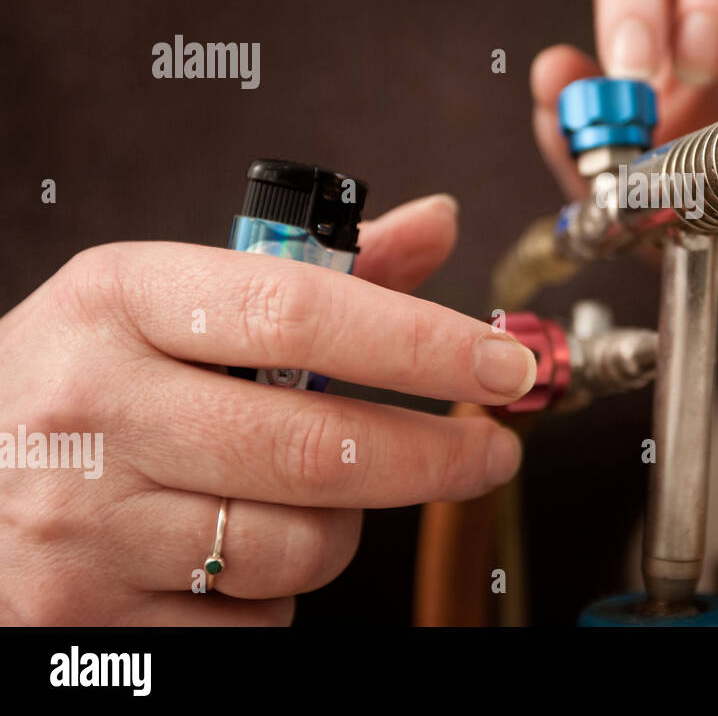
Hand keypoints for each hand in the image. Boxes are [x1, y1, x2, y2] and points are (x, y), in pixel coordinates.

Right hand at [0, 195, 531, 624]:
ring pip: (299, 547)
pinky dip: (274, 596)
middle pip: (319, 448)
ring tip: (310, 495)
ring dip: (342, 528)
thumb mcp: (170, 298)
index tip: (505, 365)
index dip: (424, 343)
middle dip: (437, 457)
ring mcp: (80, 524)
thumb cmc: (90, 377)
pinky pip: (250, 623)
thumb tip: (437, 225)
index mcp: (121, 298)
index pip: (302, 315)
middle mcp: (92, 408)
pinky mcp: (80, 620)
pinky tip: (233, 553)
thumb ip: (313, 269)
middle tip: (492, 453)